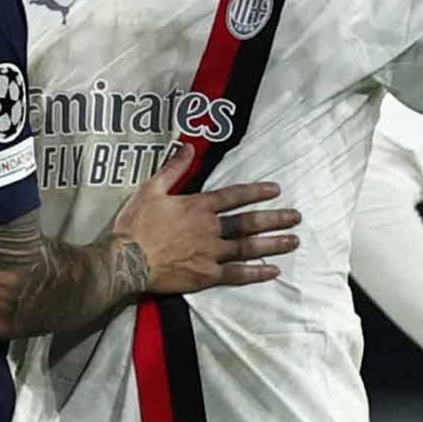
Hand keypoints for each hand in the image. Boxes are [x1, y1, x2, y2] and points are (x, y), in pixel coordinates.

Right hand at [114, 146, 300, 294]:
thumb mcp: (151, 189)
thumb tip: (187, 146)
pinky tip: (273, 271)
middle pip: (249, 223)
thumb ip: (173, 169)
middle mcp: (210, 228)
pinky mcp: (207, 275)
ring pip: (249, 247)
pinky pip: (237, 274)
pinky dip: (256, 273)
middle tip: (296, 217)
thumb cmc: (136, 224)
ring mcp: (211, 253)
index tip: (276, 189)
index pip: (234, 196)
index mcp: (198, 206)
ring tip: (293, 241)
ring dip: (273, 244)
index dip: (256, 191)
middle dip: (275, 219)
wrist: (126, 260)